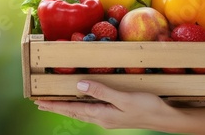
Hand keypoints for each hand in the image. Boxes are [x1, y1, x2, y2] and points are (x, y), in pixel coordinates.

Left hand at [34, 80, 179, 130]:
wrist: (164, 118)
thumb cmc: (146, 106)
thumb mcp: (123, 98)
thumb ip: (100, 91)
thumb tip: (78, 85)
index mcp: (101, 114)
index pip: (71, 109)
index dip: (54, 105)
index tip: (39, 102)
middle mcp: (101, 118)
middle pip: (72, 112)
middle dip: (56, 107)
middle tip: (39, 103)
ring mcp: (107, 118)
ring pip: (80, 112)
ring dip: (66, 107)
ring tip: (54, 104)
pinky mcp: (113, 115)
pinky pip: (89, 110)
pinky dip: (79, 106)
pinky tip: (79, 103)